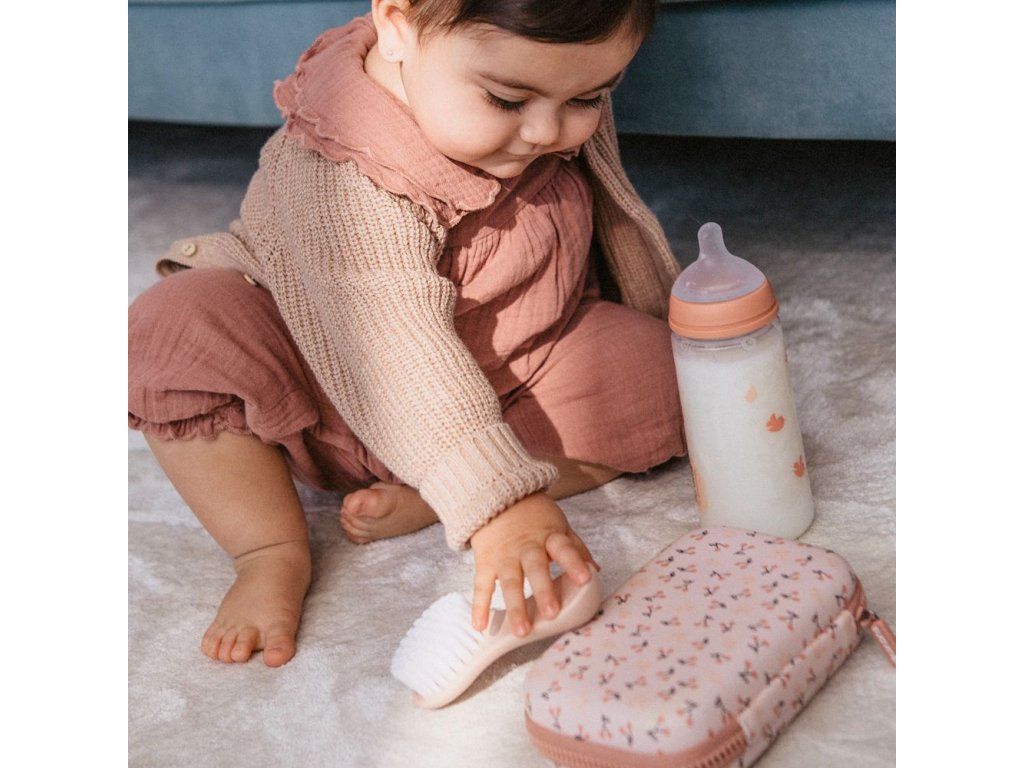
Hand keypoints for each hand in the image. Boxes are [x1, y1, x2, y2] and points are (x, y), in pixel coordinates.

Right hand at [469, 491, 599, 637]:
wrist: (496, 497)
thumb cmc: (534, 517)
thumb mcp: (558, 526)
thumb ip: (575, 548)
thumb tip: (596, 571)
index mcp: (549, 537)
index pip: (564, 548)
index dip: (574, 562)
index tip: (585, 578)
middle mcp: (527, 547)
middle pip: (535, 568)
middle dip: (543, 591)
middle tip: (551, 614)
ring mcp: (504, 556)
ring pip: (510, 582)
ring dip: (515, 606)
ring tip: (521, 631)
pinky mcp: (485, 562)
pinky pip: (481, 586)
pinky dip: (479, 606)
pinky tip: (481, 626)